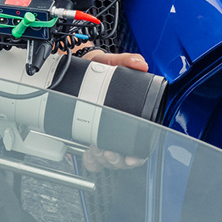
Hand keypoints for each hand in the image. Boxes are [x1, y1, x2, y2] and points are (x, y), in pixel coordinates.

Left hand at [78, 52, 151, 171]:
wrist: (80, 70)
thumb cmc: (99, 68)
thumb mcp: (110, 61)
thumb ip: (125, 60)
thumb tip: (140, 64)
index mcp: (133, 115)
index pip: (141, 142)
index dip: (137, 155)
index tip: (129, 158)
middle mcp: (120, 127)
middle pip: (124, 156)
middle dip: (115, 159)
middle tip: (106, 152)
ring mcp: (105, 134)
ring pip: (109, 160)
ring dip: (102, 160)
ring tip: (95, 149)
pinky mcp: (91, 137)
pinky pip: (95, 159)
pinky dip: (92, 161)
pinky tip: (89, 155)